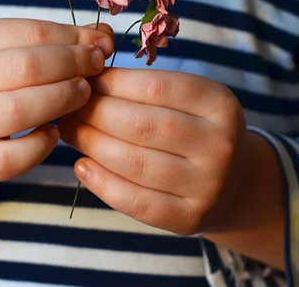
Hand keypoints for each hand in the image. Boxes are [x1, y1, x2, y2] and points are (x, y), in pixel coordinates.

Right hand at [0, 18, 114, 187]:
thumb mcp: (1, 55)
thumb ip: (50, 42)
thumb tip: (103, 36)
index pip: (29, 32)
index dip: (72, 38)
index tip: (100, 46)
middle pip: (26, 67)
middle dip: (72, 65)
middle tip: (96, 69)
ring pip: (18, 111)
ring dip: (61, 100)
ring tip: (82, 96)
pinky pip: (10, 158)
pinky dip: (40, 147)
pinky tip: (54, 135)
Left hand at [58, 68, 247, 234]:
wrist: (231, 182)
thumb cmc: (194, 129)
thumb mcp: (185, 101)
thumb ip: (144, 89)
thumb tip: (86, 80)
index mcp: (219, 104)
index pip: (154, 87)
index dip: (111, 82)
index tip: (83, 80)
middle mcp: (220, 145)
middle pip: (141, 125)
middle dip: (94, 114)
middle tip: (66, 108)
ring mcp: (208, 185)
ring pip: (134, 162)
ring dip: (91, 144)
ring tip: (67, 131)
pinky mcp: (190, 219)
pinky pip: (136, 201)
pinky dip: (102, 183)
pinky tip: (81, 166)